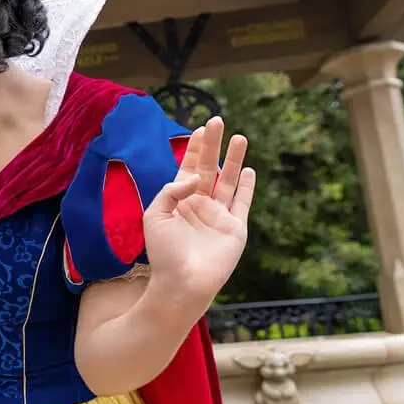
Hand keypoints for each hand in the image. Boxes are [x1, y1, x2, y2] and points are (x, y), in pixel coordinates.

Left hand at [143, 117, 255, 305]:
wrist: (181, 283)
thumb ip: (171, 189)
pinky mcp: (235, 228)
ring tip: (240, 137)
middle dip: (214, 144)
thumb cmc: (164, 253)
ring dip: (234, 159)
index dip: (195, 149)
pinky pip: (242, 203)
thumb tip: (196, 175)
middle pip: (210, 168)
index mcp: (179, 201)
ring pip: (228, 181)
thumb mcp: (154, 215)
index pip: (189, 168)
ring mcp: (219, 216)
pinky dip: (246, 186)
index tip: (201, 129)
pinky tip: (248, 169)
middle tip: (219, 120)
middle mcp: (200, 205)